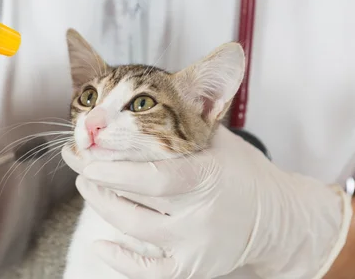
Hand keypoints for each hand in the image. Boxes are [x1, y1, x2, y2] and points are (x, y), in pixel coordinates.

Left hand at [62, 125, 352, 277]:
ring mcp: (195, 244)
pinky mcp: (192, 267)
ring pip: (134, 229)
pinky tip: (99, 243)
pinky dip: (120, 260)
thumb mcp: (219, 138)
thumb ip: (182, 120)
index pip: (154, 176)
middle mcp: (201, 214)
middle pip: (136, 200)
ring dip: (101, 204)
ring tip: (86, 183)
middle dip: (97, 179)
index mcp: (207, 175)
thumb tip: (143, 93)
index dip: (116, 170)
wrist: (277, 219)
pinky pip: (148, 272)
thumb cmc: (240, 170)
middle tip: (77, 160)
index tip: (86, 155)